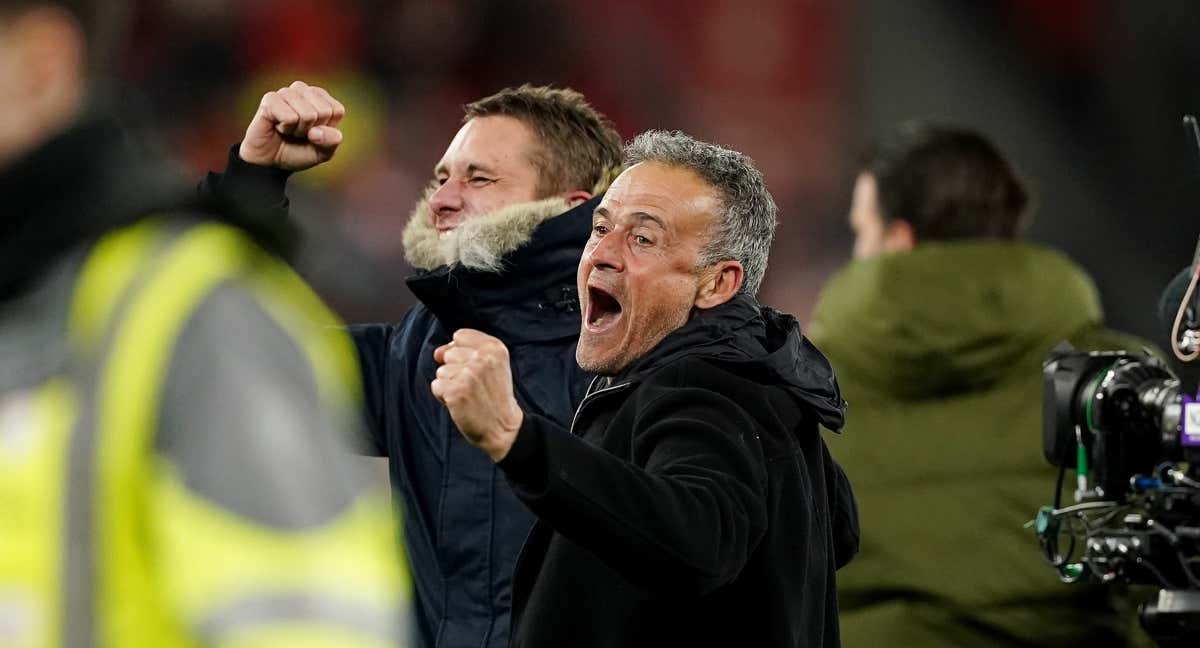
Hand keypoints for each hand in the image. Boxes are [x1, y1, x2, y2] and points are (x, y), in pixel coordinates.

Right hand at [239, 80, 345, 170]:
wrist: (271, 161)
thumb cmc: (298, 151)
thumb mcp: (322, 152)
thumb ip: (331, 142)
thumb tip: (318, 131)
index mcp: (321, 99)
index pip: (336, 110)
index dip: (326, 129)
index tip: (313, 133)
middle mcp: (304, 91)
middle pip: (324, 112)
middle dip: (312, 130)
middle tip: (298, 133)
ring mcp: (287, 93)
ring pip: (307, 115)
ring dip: (298, 130)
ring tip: (288, 130)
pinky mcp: (270, 99)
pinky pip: (289, 117)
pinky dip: (285, 129)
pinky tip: (277, 127)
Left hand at [431, 330, 523, 461]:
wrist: (504, 428)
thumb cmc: (495, 396)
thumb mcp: (493, 366)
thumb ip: (467, 351)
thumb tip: (437, 352)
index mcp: (495, 348)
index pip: (460, 336)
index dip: (461, 352)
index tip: (474, 368)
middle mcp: (483, 358)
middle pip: (449, 354)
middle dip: (455, 371)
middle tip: (475, 387)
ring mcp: (469, 374)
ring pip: (441, 371)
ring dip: (450, 385)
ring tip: (469, 396)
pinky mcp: (456, 391)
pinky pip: (436, 386)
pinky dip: (444, 397)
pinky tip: (461, 404)